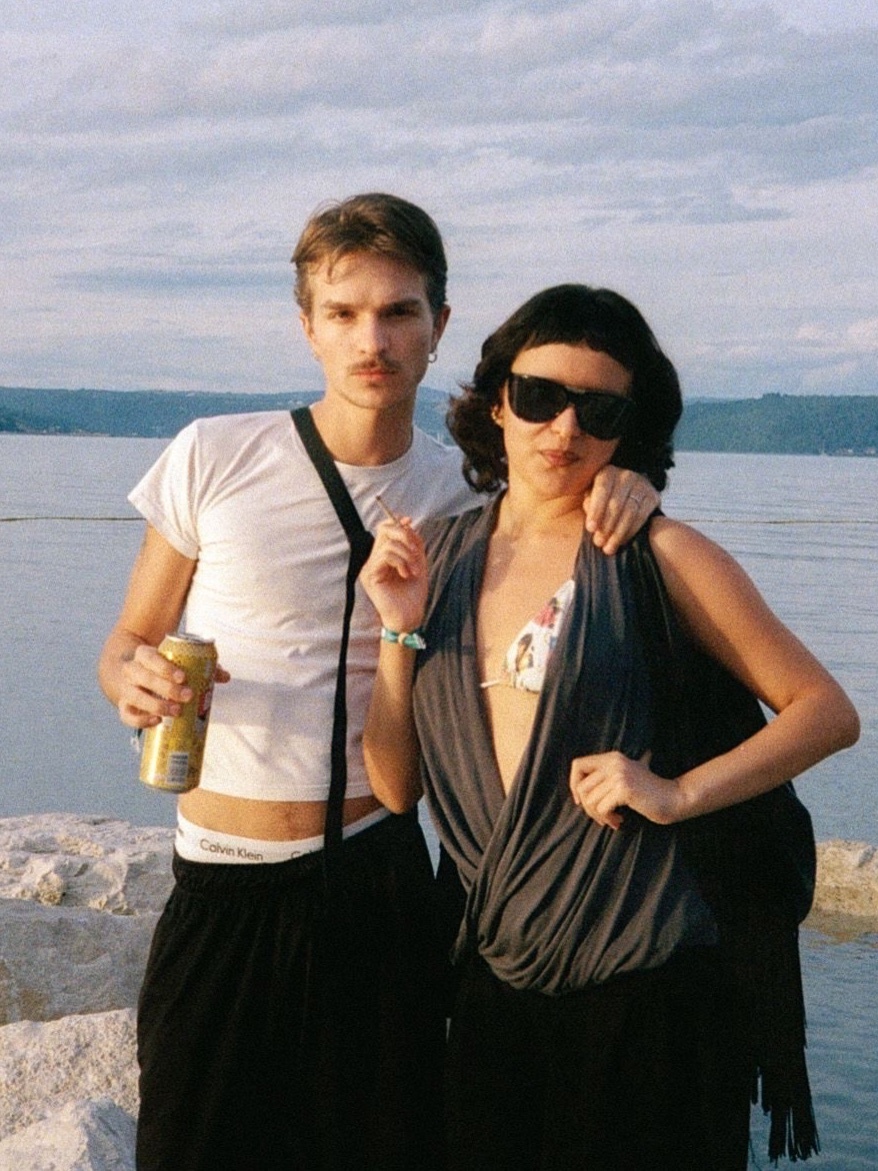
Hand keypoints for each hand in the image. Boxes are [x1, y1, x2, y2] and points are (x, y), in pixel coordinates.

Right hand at [116, 644, 229, 728]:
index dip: (164, 667)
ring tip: (176, 711)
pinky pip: (128, 716)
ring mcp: (125, 689)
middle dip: (166, 688)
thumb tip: (225, 676)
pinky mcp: (123, 707)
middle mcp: (130, 671)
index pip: (149, 657)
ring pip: (135, 697)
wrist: (129, 672)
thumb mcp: (173, 660)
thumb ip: (200, 666)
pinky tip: (158, 721)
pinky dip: (141, 721)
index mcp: (143, 655)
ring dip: (156, 705)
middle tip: (187, 696)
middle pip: (143, 677)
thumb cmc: (159, 667)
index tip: (183, 677)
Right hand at [359, 518, 427, 633]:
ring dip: (407, 554)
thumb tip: (407, 521)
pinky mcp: (370, 575)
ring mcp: (369, 567)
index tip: (410, 523)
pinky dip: (401, 561)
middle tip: (416, 552)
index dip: (396, 522)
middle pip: (384, 530)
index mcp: (383, 556)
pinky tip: (407, 574)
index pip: (384, 529)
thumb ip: (413, 543)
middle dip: (404, 536)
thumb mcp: (417, 562)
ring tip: (414, 570)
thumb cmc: (413, 594)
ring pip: (388, 544)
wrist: (409, 617)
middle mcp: (373, 560)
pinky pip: (385, 555)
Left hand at [569, 750, 681, 829]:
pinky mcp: (624, 788)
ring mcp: (619, 774)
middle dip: (588, 808)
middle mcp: (614, 762)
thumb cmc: (648, 793)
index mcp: (612, 757)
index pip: (578, 765)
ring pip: (590, 800)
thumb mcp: (625, 777)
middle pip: (582, 787)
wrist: (674, 798)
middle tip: (603, 817)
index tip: (581, 801)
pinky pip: (602, 808)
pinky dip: (608, 819)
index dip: (574, 784)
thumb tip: (578, 793)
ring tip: (613, 820)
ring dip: (599, 816)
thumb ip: (604, 778)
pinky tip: (619, 821)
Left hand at [584, 468, 658, 554]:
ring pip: (629, 511)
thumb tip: (591, 523)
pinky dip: (631, 531)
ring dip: (618, 532)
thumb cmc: (603, 501)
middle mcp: (625, 475)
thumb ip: (589, 506)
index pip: (601, 490)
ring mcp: (642, 484)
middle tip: (599, 542)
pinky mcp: (653, 496)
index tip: (590, 529)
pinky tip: (622, 541)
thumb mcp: (591, 499)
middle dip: (606, 526)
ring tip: (609, 548)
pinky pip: (642, 516)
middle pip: (616, 503)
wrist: (627, 498)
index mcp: (607, 473)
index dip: (596, 510)